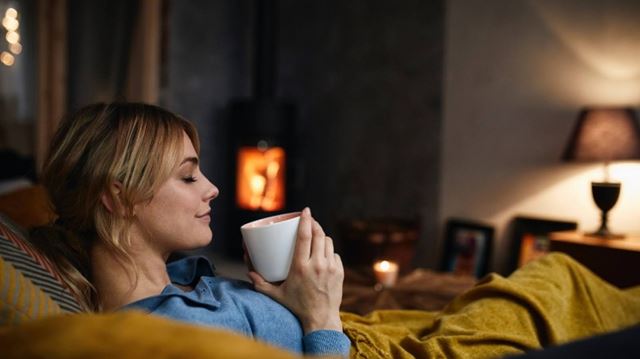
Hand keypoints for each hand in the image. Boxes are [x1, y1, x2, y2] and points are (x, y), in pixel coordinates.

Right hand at [248, 207, 343, 333]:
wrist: (320, 319)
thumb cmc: (297, 306)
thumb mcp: (276, 295)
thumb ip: (261, 284)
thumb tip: (249, 272)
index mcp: (300, 267)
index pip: (304, 236)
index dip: (306, 220)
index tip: (305, 210)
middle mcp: (317, 265)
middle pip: (318, 234)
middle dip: (314, 223)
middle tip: (309, 220)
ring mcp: (330, 268)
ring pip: (328, 242)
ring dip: (321, 236)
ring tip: (315, 236)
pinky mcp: (339, 272)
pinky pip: (335, 254)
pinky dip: (328, 251)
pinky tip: (323, 253)